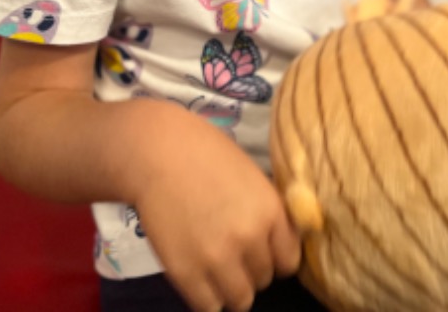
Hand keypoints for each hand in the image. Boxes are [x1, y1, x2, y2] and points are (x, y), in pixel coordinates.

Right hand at [132, 106, 300, 311]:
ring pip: (240, 300)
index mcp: (270, 211)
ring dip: (231, 287)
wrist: (157, 152)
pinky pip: (209, 307)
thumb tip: (279, 238)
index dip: (275, 257)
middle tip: (230, 249)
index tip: (262, 250)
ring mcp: (218, 260)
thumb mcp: (250, 176)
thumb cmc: (204, 152)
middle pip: (264, 279)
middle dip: (250, 267)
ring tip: (215, 267)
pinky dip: (207, 297)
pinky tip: (199, 277)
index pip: (289, 261)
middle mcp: (250, 239)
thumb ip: (267, 211)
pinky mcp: (186, 275)